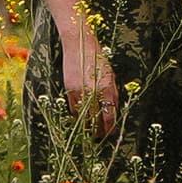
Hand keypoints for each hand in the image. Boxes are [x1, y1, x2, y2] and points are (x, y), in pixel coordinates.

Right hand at [57, 19, 120, 137]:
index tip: (110, 133)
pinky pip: (72, 110)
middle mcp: (93, 92)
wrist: (79, 45)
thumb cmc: (98, 59)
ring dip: (86, 127)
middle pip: (95, 120)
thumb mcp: (111, 76)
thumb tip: (113, 111)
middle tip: (99, 137)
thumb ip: (112, 94)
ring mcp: (79, 92)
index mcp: (107, 88)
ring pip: (82, 117)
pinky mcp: (69, 90)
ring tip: (89, 133)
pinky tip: (80, 121)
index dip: (110, 128)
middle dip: (98, 131)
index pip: (109, 116)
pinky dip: (77, 117)